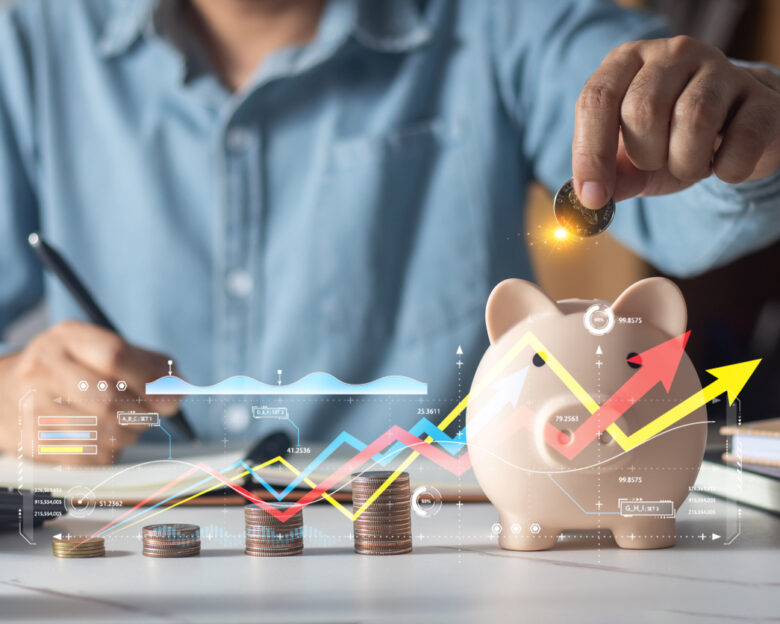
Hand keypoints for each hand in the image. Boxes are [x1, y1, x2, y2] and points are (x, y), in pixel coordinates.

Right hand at [0, 320, 178, 464]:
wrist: (7, 394)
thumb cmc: (75, 370)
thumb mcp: (103, 350)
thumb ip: (148, 364)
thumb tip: (180, 391)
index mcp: (68, 338)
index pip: (115, 356)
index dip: (151, 380)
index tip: (173, 400)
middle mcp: (44, 368)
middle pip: (109, 400)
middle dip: (142, 414)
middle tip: (150, 416)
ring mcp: (33, 406)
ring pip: (102, 433)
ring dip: (128, 435)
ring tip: (124, 424)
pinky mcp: (33, 442)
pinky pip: (89, 457)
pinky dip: (109, 452)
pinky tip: (102, 439)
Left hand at [572, 35, 779, 207]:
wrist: (733, 135)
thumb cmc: (669, 142)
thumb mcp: (631, 159)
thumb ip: (610, 176)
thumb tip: (590, 200)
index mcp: (627, 61)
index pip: (597, 99)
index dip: (590, 154)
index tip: (593, 197)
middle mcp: (672, 53)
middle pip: (643, 110)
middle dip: (644, 155)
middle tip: (657, 161)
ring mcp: (721, 68)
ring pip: (693, 118)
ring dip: (685, 162)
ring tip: (689, 163)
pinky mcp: (761, 97)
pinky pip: (740, 141)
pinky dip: (727, 169)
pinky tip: (723, 164)